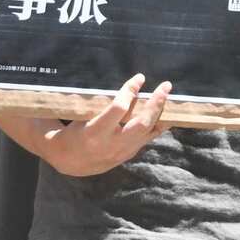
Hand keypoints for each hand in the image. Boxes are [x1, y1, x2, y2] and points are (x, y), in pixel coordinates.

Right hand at [42, 74, 171, 175]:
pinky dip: (159, 123)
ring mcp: (123, 151)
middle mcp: (111, 144)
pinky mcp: (130, 154)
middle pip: (142, 123)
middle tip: (165, 86)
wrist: (71, 162)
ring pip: (150, 131)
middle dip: (156, 103)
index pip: (118, 109)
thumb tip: (122, 84)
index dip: (130, 91)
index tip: (139, 78)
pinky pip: (149, 137)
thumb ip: (98, 102)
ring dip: (161, 111)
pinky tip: (166, 111)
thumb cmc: (73, 131)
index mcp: (94, 132)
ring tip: (169, 95)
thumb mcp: (79, 116)